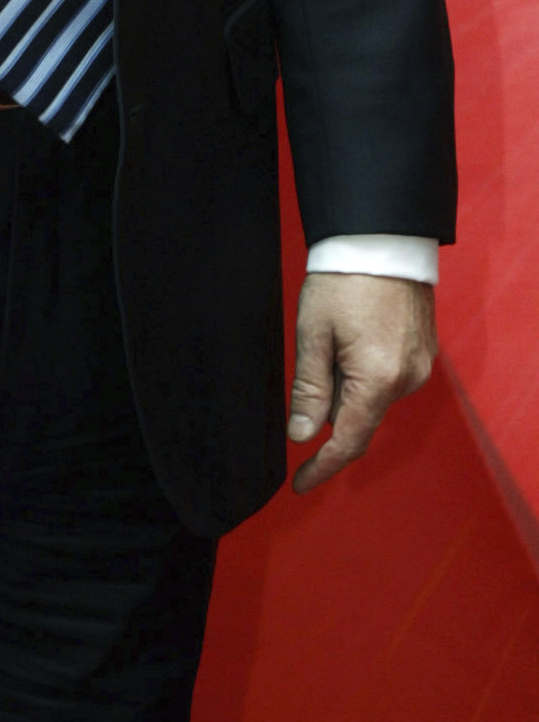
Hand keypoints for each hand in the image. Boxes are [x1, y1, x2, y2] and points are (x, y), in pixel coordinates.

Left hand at [287, 272, 436, 492]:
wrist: (381, 238)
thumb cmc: (343, 280)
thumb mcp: (313, 333)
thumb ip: (308, 388)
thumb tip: (301, 435)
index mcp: (378, 380)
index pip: (348, 441)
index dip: (321, 466)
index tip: (299, 484)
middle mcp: (407, 381)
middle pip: (359, 416)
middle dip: (329, 403)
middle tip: (312, 358)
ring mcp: (419, 366)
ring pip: (372, 396)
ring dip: (346, 383)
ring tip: (332, 335)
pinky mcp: (423, 352)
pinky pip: (387, 378)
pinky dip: (363, 371)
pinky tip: (350, 336)